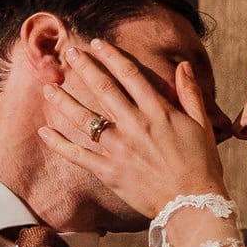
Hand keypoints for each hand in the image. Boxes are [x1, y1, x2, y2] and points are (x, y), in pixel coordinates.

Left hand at [38, 39, 230, 216]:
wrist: (191, 203)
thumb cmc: (201, 164)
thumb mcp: (202, 125)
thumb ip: (190, 93)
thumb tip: (183, 65)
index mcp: (158, 111)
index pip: (129, 75)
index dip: (111, 56)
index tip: (97, 43)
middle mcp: (135, 125)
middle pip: (103, 89)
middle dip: (84, 68)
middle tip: (68, 52)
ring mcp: (119, 148)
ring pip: (85, 118)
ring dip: (64, 100)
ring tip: (48, 87)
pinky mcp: (108, 170)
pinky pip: (78, 154)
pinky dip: (59, 143)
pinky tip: (44, 131)